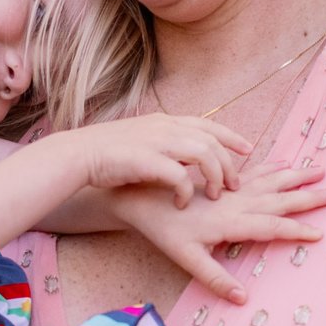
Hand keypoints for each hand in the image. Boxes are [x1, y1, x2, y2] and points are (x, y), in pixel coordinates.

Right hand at [54, 114, 253, 205]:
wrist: (78, 155)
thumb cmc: (106, 154)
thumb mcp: (142, 142)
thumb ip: (164, 146)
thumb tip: (183, 160)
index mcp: (164, 122)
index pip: (208, 125)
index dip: (231, 137)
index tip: (247, 149)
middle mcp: (165, 128)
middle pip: (212, 141)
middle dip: (228, 165)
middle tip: (233, 186)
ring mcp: (157, 142)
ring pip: (204, 154)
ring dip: (214, 177)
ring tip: (214, 196)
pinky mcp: (148, 161)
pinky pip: (180, 176)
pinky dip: (186, 192)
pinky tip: (182, 204)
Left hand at [113, 163, 325, 302]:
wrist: (143, 196)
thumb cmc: (164, 230)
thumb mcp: (185, 259)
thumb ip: (215, 278)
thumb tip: (242, 298)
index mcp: (231, 222)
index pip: (271, 226)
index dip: (296, 230)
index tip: (320, 233)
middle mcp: (236, 202)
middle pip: (279, 198)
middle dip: (309, 196)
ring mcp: (232, 190)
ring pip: (271, 180)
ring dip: (297, 177)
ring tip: (322, 171)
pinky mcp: (224, 182)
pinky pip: (255, 172)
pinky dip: (274, 167)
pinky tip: (287, 162)